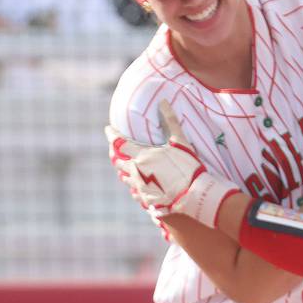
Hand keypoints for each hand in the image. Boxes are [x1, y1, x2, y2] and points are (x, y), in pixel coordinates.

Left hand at [105, 100, 239, 226]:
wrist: (193, 195)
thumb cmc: (187, 167)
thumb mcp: (181, 142)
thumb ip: (170, 121)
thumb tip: (163, 101)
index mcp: (142, 156)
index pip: (119, 143)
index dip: (112, 135)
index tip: (108, 129)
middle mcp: (136, 172)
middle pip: (117, 162)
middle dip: (114, 154)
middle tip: (114, 148)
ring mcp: (140, 187)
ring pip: (125, 178)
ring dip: (124, 171)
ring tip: (125, 167)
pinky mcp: (146, 200)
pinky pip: (135, 192)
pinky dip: (134, 186)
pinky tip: (138, 186)